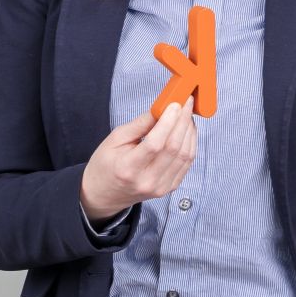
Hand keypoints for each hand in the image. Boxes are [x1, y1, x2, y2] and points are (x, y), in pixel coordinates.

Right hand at [80, 95, 196, 221]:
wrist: (105, 194)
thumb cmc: (106, 164)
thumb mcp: (115, 139)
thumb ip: (140, 124)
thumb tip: (162, 108)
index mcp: (128, 168)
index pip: (154, 144)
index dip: (168, 122)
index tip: (175, 104)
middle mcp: (147, 181)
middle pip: (174, 148)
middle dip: (183, 121)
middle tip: (187, 102)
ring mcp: (160, 187)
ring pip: (185, 155)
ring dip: (189, 131)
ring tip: (186, 114)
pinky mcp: (170, 188)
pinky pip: (187, 163)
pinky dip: (190, 143)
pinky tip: (187, 130)